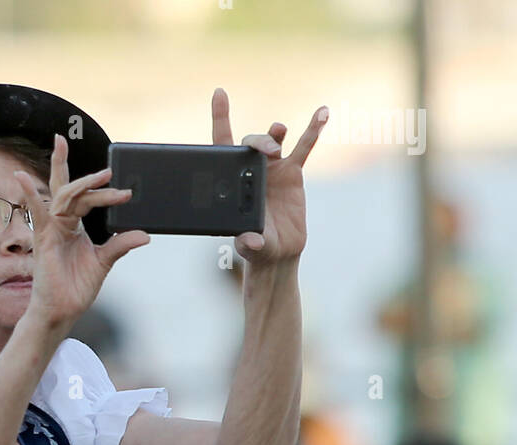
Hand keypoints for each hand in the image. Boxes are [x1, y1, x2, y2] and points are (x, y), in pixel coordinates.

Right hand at [12, 134, 149, 333]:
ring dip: (82, 183)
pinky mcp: (43, 238)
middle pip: (69, 188)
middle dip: (78, 171)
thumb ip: (120, 244)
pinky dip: (29, 194)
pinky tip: (21, 177)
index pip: (87, 199)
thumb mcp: (104, 261)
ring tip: (103, 176)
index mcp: (74, 226)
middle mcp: (61, 223)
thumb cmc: (76, 288)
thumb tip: (144, 235)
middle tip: (102, 165)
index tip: (126, 194)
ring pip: (64, 196)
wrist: (63, 310)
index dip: (105, 193)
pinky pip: (36, 212)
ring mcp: (51, 228)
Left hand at [212, 88, 327, 266]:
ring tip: (279, 135)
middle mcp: (252, 170)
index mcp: (235, 182)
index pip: (223, 145)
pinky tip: (323, 113)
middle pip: (251, 144)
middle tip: (270, 151)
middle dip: (259, 141)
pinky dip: (313, 130)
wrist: (278, 252)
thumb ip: (249, 242)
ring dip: (274, 134)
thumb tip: (249, 240)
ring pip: (273, 140)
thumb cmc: (258, 248)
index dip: (221, 118)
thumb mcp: (251, 247)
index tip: (220, 93)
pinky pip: (304, 147)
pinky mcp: (293, 173)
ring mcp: (273, 169)